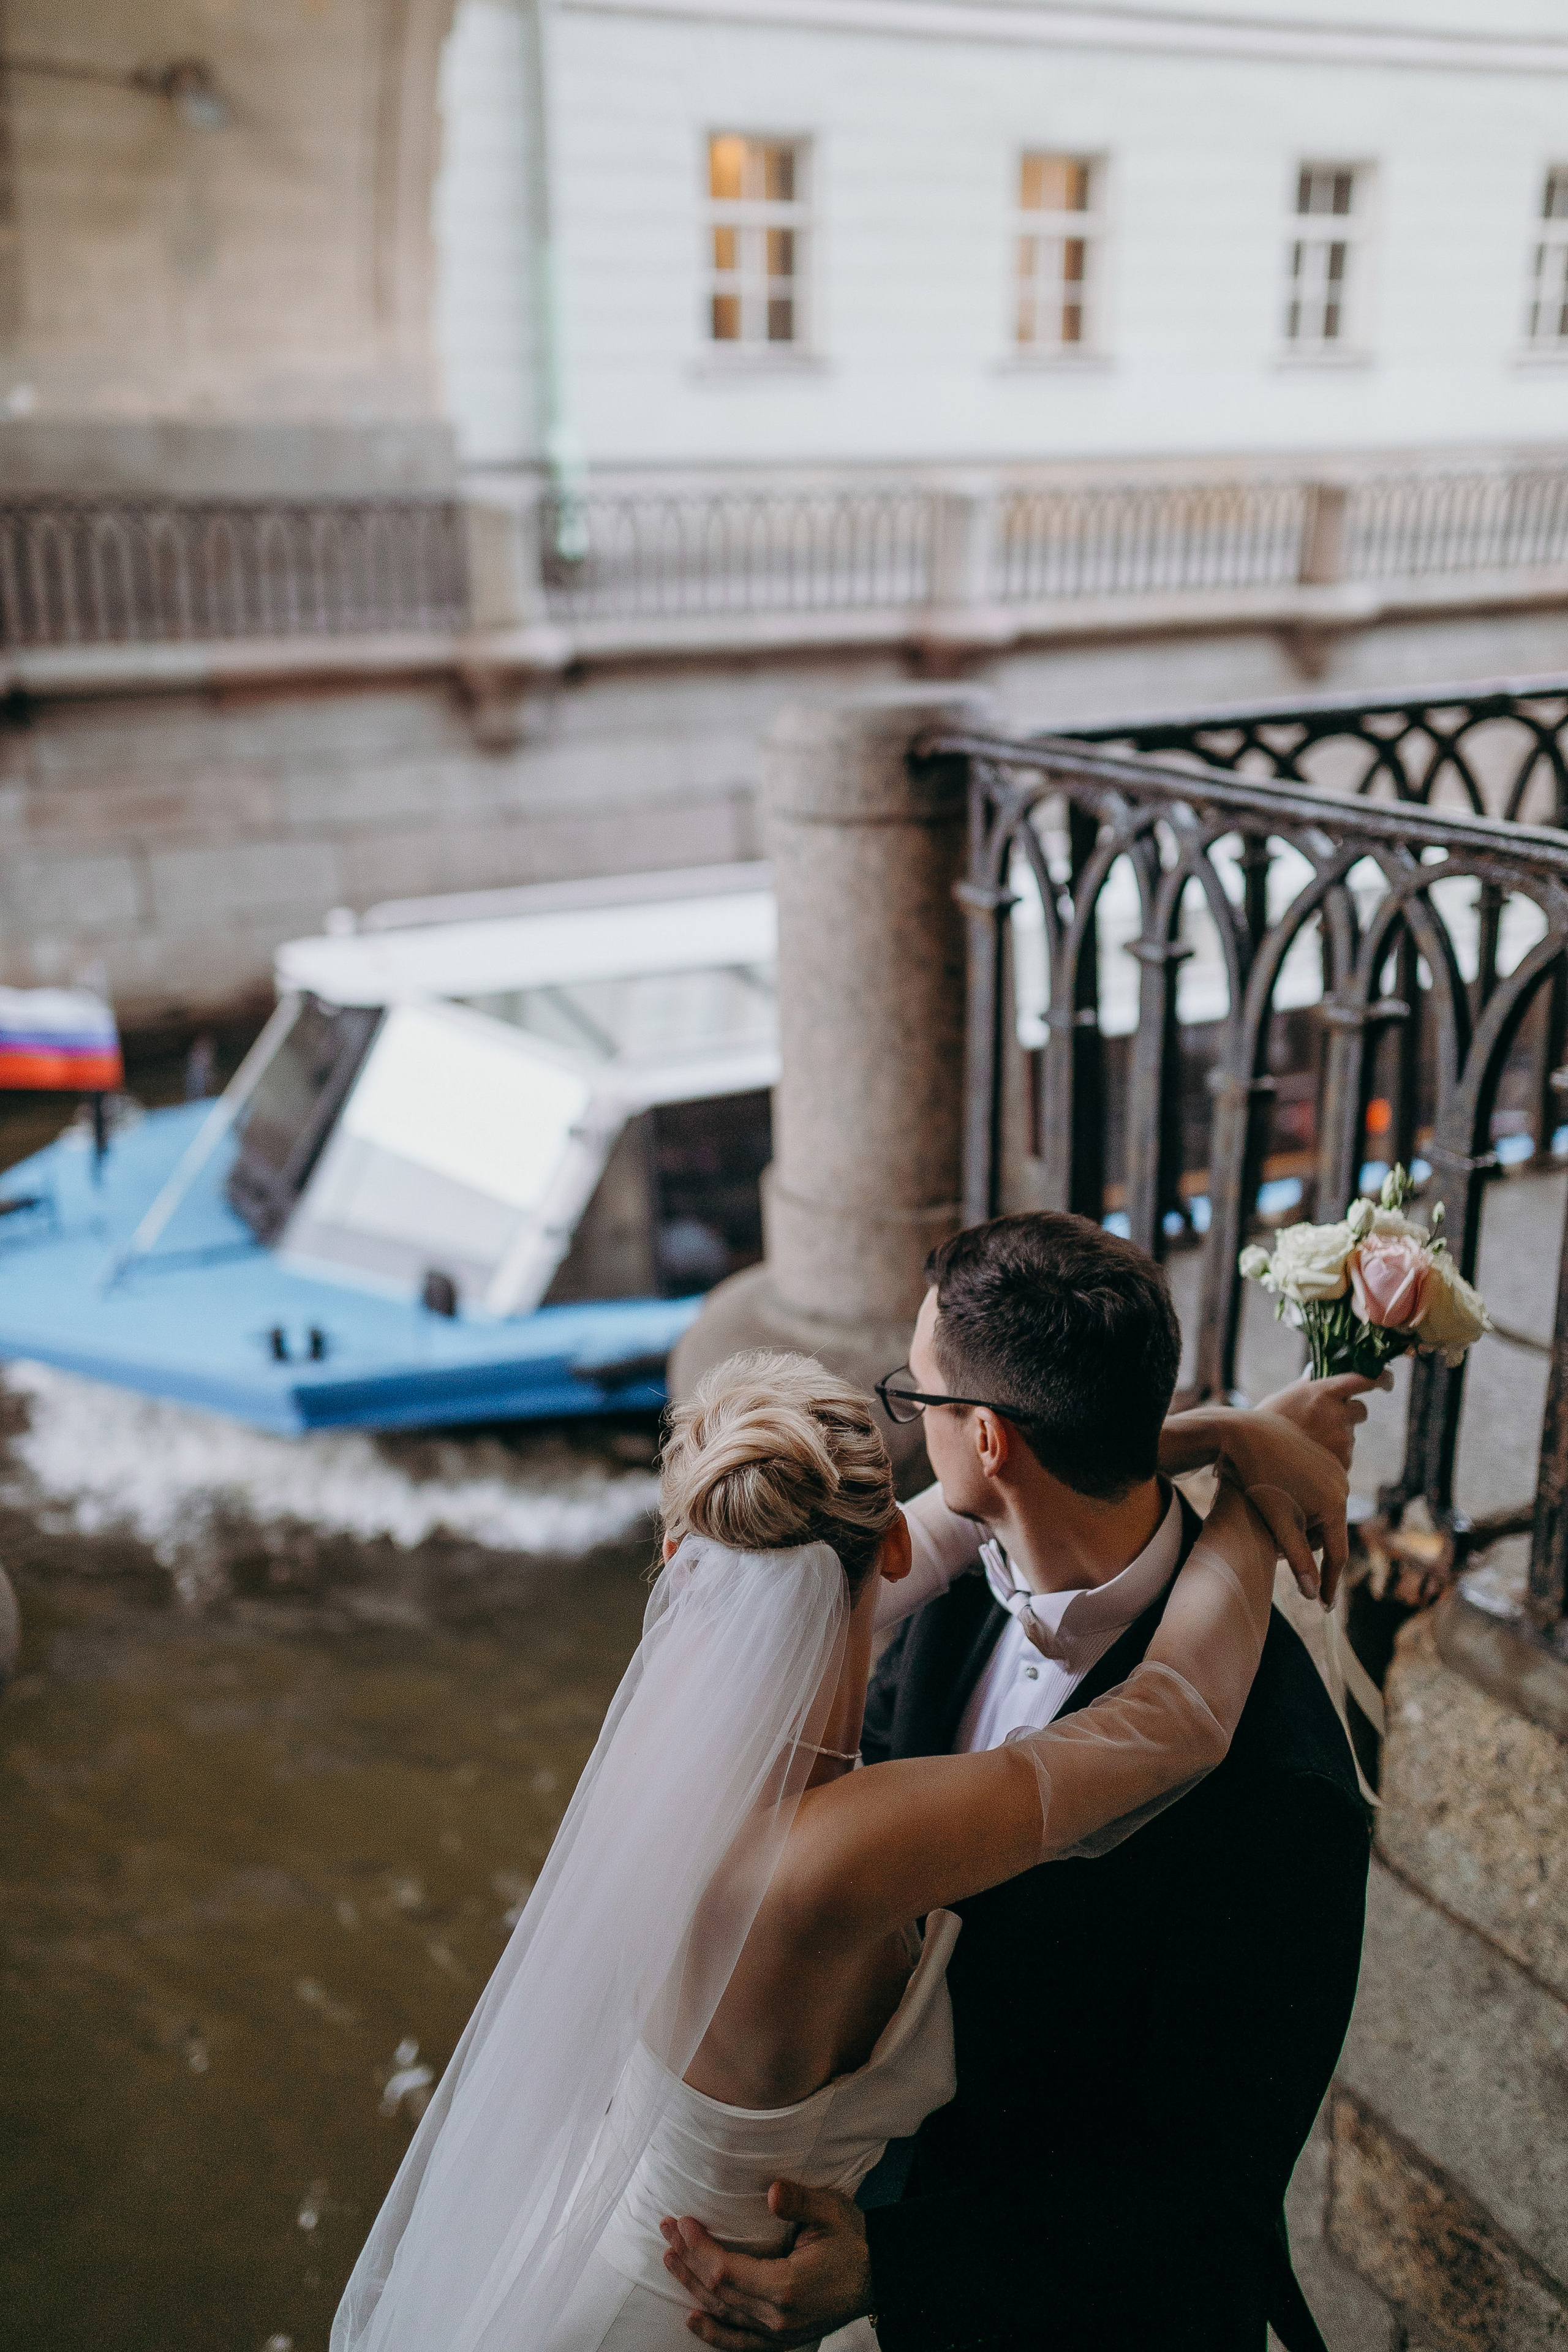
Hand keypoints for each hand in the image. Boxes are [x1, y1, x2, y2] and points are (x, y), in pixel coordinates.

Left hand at [660, 2181, 870, 2347]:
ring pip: (723, 2315)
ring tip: (669, 2259)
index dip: (699, 2248)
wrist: (879, 2278)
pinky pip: (740, 2343)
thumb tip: (772, 2192)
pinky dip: (714, 2333)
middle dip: (687, 2260)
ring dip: (692, 2287)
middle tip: (666, 2230)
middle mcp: (778, 2318)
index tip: (683, 2221)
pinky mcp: (783, 2339)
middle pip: (718, 2293)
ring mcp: (780, 2334)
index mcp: (787, 2286)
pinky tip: (692, 2319)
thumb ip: (800, 2202)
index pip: (726, 2271)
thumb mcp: (832, 2211)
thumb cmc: (854, 2240)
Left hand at [1211, 1408, 1350, 1606]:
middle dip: (1306, 1545)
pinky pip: (1317, 1493)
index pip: (1337, 1554)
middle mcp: (1342, 1487)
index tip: (1325, 1605)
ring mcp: (1335, 1471)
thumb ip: (1298, 1559)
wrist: (1247, 1432)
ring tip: (1275, 1519)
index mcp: (1335, 1505)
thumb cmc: (1260, 1479)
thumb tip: (1312, 1594)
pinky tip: (1280, 1497)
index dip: (1331, 1582)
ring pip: (1321, 1513)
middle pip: (1327, 1533)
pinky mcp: (1323, 1459)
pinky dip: (1302, 1505)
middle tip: (1278, 1548)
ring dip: (1303, 1524)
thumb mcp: (1278, 1523)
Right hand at [1256, 1369, 1391, 1469]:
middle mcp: (1336, 1413)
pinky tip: (1310, 1458)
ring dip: (1336, 1438)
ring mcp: (1340, 1439)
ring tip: (1307, 1445)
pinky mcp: (1341, 1462)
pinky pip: (1344, 1456)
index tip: (1385, 1381)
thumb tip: (1317, 1372)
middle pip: (1361, 1410)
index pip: (1363, 1378)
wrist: (1253, 1452)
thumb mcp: (1286, 1396)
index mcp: (1322, 1391)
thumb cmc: (1266, 1423)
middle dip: (1349, 1415)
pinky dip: (1332, 1458)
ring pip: (1349, 1436)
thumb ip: (1308, 1385)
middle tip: (1326, 1422)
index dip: (1380, 1378)